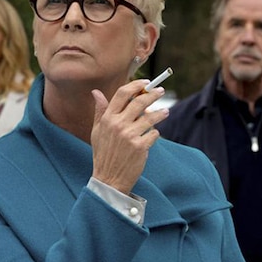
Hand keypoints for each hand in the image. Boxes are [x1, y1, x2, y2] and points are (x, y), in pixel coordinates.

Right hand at [90, 80, 169, 194]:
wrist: (109, 178)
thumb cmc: (103, 154)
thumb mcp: (97, 131)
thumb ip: (99, 111)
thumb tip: (96, 92)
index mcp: (107, 118)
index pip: (122, 94)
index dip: (135, 85)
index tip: (145, 83)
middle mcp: (118, 125)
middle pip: (140, 102)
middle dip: (153, 94)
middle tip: (160, 92)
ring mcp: (130, 135)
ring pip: (151, 117)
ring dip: (160, 113)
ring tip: (165, 112)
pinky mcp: (140, 147)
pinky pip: (154, 134)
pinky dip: (155, 134)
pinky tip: (153, 135)